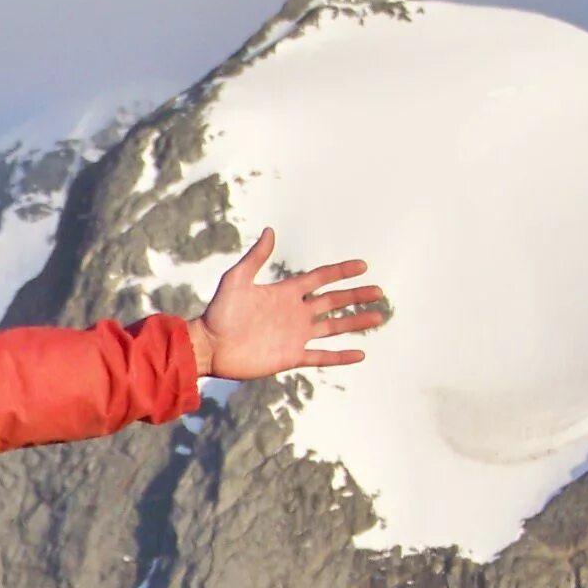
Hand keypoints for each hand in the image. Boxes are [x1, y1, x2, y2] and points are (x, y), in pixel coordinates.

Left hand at [187, 227, 385, 379]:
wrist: (208, 346)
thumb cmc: (218, 312)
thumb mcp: (236, 279)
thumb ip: (256, 257)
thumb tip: (270, 230)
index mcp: (285, 293)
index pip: (320, 279)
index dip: (341, 272)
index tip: (363, 266)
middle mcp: (294, 313)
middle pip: (333, 302)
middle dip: (356, 296)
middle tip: (379, 291)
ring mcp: (294, 335)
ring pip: (333, 328)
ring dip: (356, 322)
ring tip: (379, 316)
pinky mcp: (290, 356)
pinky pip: (321, 356)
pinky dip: (340, 356)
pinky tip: (360, 353)